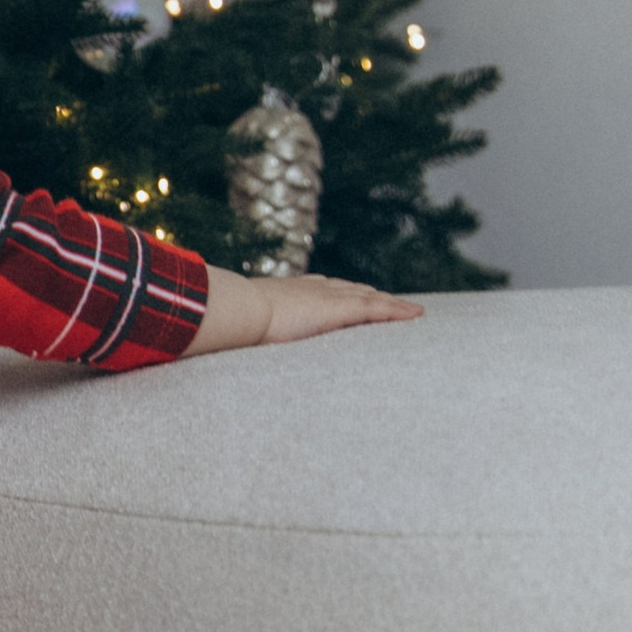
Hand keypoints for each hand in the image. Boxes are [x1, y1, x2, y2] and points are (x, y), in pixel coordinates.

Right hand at [189, 266, 425, 354]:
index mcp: (286, 294)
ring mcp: (327, 297)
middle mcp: (311, 289)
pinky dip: (397, 311)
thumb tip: (215, 342)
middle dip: (367, 294)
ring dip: (389, 304)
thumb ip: (237, 332)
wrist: (237, 311)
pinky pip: (378, 309)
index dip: (336, 293)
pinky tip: (416, 316)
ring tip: (408, 310)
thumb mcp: (237, 326)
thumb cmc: (228, 321)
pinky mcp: (341, 309)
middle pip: (348, 289)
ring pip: (368, 298)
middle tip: (384, 299)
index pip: (318, 291)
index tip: (345, 295)